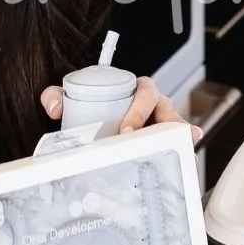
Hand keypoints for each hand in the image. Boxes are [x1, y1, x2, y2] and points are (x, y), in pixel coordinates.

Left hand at [41, 76, 202, 141]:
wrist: (101, 123)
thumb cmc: (96, 108)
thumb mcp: (76, 98)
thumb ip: (57, 96)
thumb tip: (54, 108)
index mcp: (138, 91)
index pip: (145, 93)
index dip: (138, 110)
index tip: (126, 129)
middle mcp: (155, 104)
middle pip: (166, 110)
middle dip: (160, 127)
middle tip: (143, 146)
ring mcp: (164, 121)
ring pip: (177, 126)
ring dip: (180, 136)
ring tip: (182, 146)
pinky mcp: (167, 138)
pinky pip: (179, 140)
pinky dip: (186, 145)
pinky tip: (189, 153)